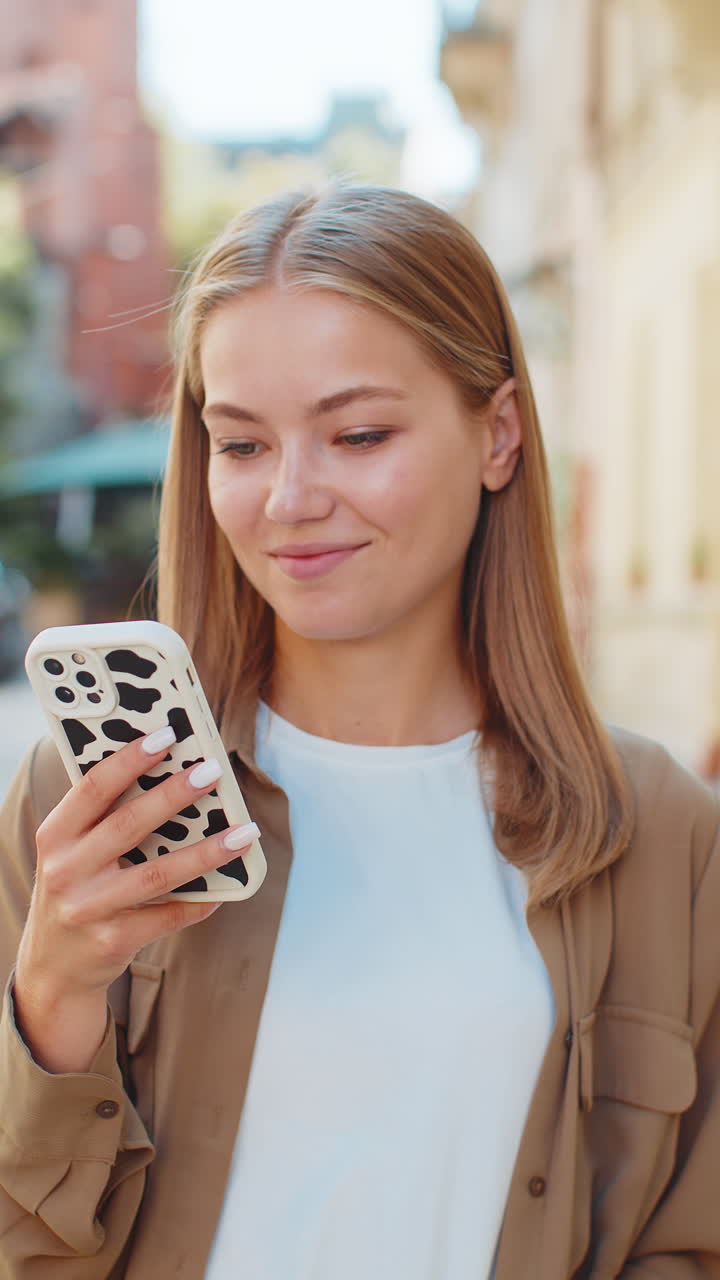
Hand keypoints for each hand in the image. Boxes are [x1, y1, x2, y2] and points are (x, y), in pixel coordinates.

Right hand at [13, 727, 257, 1071]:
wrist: (54, 966)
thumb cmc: (75, 887)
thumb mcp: (70, 850)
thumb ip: (103, 815)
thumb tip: (167, 769)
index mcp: (55, 836)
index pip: (93, 788)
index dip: (130, 759)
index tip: (166, 734)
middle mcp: (67, 871)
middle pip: (129, 824)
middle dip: (174, 794)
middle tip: (212, 771)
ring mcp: (89, 909)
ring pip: (158, 873)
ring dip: (207, 852)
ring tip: (244, 831)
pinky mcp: (113, 941)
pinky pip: (168, 916)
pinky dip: (200, 901)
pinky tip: (228, 887)